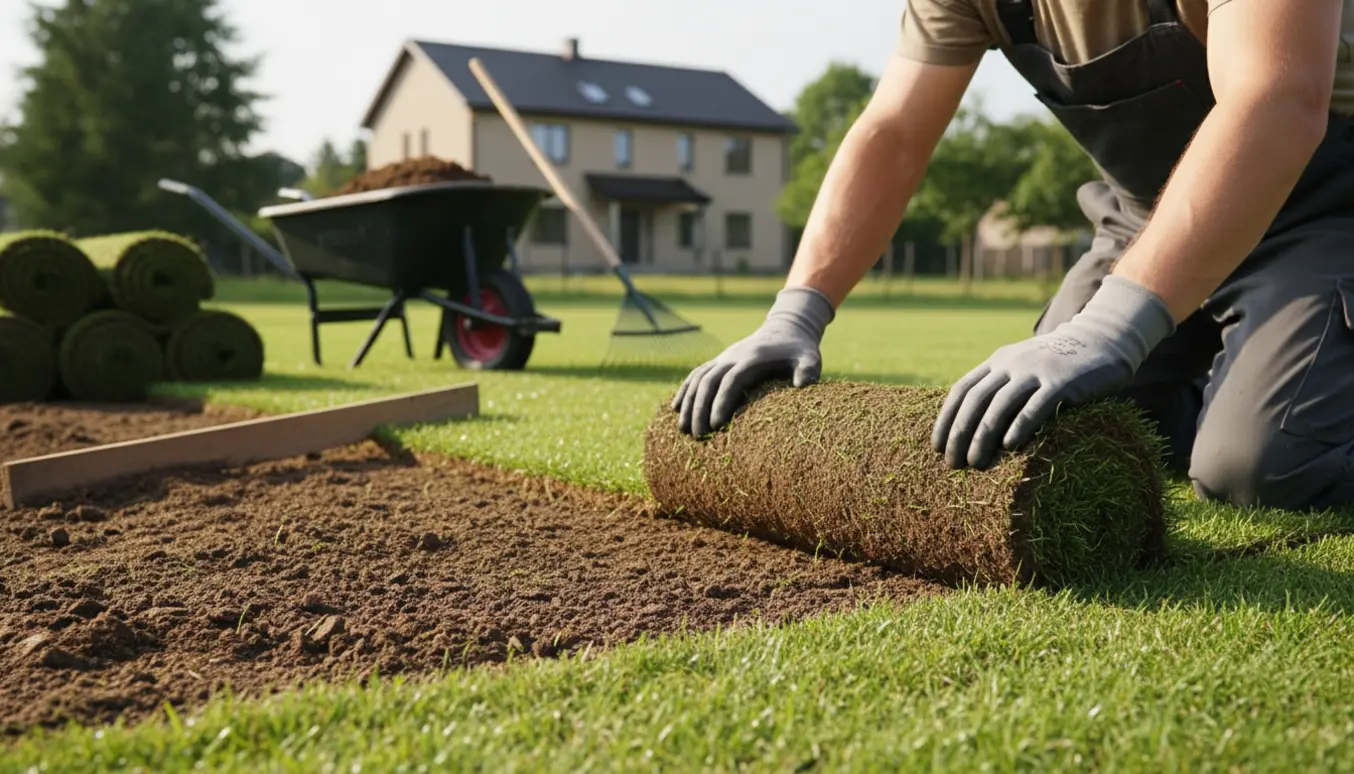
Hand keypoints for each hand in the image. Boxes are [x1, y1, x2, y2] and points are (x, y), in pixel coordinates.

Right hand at [673, 286, 834, 436]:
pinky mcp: (718, 361)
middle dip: (700, 408)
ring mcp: (723, 358)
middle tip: (697, 436)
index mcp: (752, 358)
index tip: (716, 425)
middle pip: (709, 381)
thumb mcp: (810, 357)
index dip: (722, 402)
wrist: (786, 328)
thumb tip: (804, 386)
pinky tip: (675, 409)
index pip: (731, 381)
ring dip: (688, 403)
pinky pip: (696, 375)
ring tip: (683, 430)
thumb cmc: (799, 350)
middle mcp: (732, 357)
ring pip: (698, 379)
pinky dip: (684, 391)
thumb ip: (809, 370)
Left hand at [931, 275, 1175, 468]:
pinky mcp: (1063, 382)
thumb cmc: (1058, 366)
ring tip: (975, 463)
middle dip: (959, 433)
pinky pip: (1036, 405)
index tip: (937, 448)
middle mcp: (1011, 364)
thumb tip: (974, 430)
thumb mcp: (1023, 369)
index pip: (962, 391)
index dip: (946, 420)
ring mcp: (1037, 371)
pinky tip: (1010, 446)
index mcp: (997, 362)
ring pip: (1000, 405)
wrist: (1102, 340)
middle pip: (975, 400)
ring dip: (983, 436)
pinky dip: (1020, 426)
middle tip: (953, 464)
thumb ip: (1002, 389)